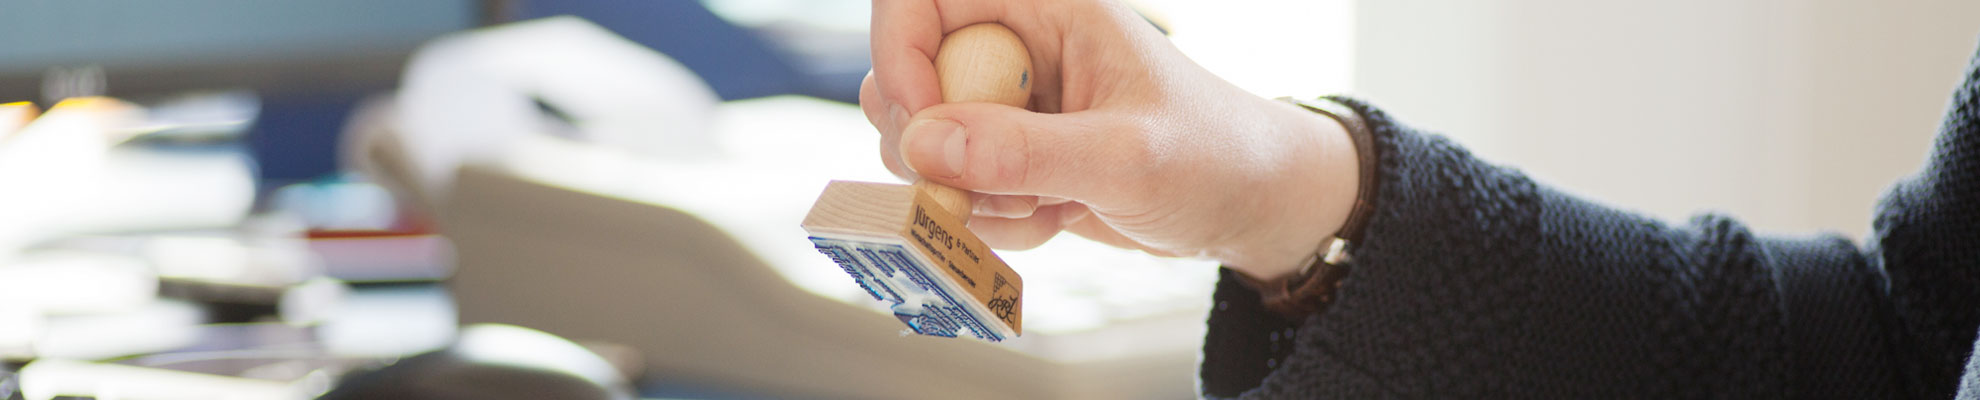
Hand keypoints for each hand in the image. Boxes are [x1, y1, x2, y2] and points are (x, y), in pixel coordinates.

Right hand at [859, 0, 1361, 278]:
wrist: (1252, 207)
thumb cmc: (1215, 156)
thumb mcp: (1127, 156)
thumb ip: (1026, 151)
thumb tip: (925, 146)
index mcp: (1045, 8)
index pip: (921, 0)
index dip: (899, 54)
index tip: (919, 125)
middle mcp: (1016, 49)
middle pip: (906, 79)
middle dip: (929, 147)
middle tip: (973, 190)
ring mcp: (1011, 107)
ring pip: (924, 145)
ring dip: (967, 193)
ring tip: (1041, 206)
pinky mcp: (1012, 159)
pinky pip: (957, 190)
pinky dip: (991, 219)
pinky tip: (1054, 218)